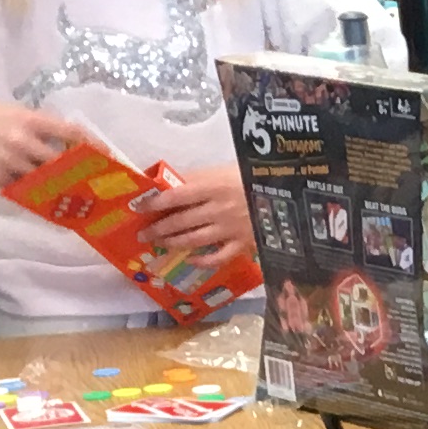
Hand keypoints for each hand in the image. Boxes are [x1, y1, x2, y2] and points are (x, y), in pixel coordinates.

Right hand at [0, 93, 90, 190]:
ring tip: (76, 194)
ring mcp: (9, 162)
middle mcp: (22, 141)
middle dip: (77, 173)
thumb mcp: (18, 112)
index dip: (90, 145)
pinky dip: (35, 193)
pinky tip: (47, 198)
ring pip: (43, 181)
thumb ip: (44, 127)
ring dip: (59, 187)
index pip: (69, 133)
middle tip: (94, 182)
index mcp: (30, 120)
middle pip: (59, 163)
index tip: (106, 155)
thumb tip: (74, 144)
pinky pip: (24, 190)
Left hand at [135, 163, 257, 265]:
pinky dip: (203, 260)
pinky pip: (219, 257)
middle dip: (158, 228)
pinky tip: (191, 258)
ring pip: (195, 240)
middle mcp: (218, 210)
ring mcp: (230, 229)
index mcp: (213, 186)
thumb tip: (170, 184)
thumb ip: (199, 177)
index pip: (176, 196)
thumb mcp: (225, 168)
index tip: (139, 208)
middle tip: (143, 233)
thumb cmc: (255, 175)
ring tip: (160, 243)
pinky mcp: (243, 243)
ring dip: (173, 243)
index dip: (154, 203)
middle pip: (181, 222)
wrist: (289, 192)